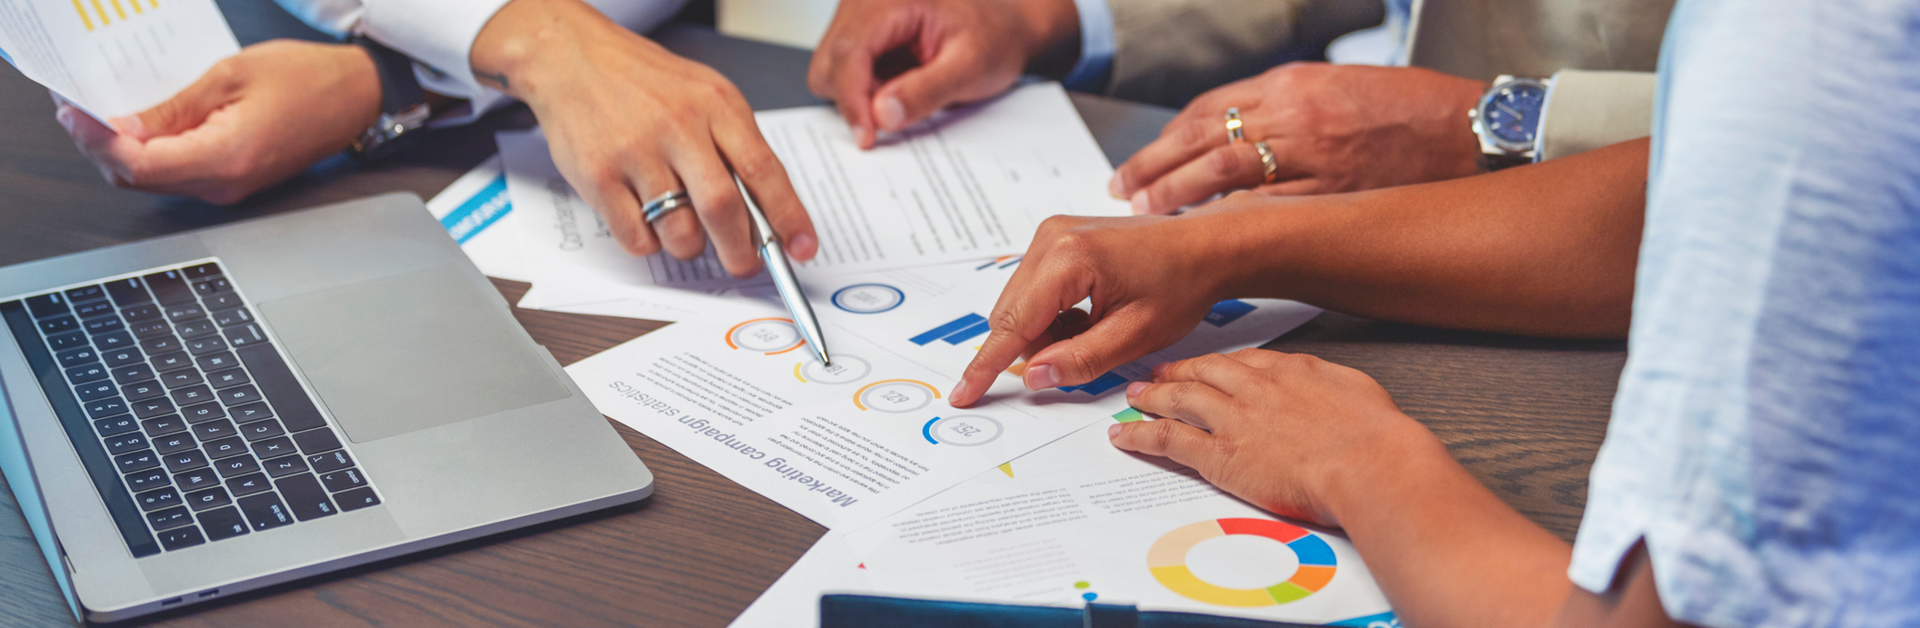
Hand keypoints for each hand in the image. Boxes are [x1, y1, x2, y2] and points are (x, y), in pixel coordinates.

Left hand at [55, 40, 379, 203]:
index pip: (139, 164)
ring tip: (103, 111)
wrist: (356, 96)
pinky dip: (148, 152)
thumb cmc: (308, 80)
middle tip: (79, 107)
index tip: (76, 111)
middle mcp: (226, 184)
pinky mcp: (232, 180)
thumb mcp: (229, 75)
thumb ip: (173, 106)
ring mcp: (230, 187)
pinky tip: (140, 124)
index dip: (98, 140)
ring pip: (153, 179)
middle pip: (138, 179)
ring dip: (121, 149)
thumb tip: (123, 125)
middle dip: (100, 145)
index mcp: (227, 158)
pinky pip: (176, 174)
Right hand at [473, 0, 817, 275]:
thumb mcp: (705, 96)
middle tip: (745, 264)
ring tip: (684, 227)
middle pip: (722, 207)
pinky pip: (636, 237)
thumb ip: (736, 146)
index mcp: (715, 104)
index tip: (802, 246)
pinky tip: (646, 217)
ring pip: (679, 231)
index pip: (764, 169)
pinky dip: (649, 242)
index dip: (789, 216)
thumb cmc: (645, 81)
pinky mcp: (597, 176)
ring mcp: (634, 152)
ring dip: (690, 246)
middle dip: (741, 251)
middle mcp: (677, 126)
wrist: (572, 56)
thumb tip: (768, 213)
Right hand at [809, 0, 1078, 148]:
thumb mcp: (970, 67)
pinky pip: (845, 68)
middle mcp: (866, 1)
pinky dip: (867, 86)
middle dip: (856, 98)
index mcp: (891, 0)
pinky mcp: (861, 30)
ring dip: (862, 93)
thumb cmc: (994, 36)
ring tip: (907, 88)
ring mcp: (859, 13)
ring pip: (832, 67)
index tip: (867, 138)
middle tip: (900, 111)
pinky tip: (901, 81)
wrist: (1005, 24)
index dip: (853, 101)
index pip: (850, 52)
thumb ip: (926, 91)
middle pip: (830, 61)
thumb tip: (881, 115)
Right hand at [950, 213, 1232, 406]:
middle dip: (1034, 348)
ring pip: (1020, 305)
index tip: (963, 395)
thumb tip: (1034, 377)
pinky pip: (1033, 290)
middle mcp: (1050, 238)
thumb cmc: (1180, 284)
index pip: (1013, 325)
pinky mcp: (1056, 238)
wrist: (1204, 246)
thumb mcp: (1134, 335)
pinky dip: (1052, 315)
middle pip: (1010, 315)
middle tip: (1080, 359)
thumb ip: (1081, 360)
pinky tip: (1090, 316)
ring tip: (1096, 331)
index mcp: (1069, 259)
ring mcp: (1050, 234)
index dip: (986, 367)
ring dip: (1045, 332)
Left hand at [1109, 349, 1437, 526]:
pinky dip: (1142, 436)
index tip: (1205, 366)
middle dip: (1176, 372)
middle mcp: (1255, 389)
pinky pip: (1169, 439)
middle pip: (1203, 373)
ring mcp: (1234, 420)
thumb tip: (1330, 392)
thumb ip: (1333, 388)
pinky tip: (1125, 436)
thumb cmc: (1377, 437)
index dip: (1216, 365)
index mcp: (1290, 371)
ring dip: (1152, 397)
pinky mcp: (1220, 455)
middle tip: (1157, 374)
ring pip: (1179, 399)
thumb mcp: (1358, 392)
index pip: (1242, 362)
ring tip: (1134, 397)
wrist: (1371, 463)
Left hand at [1110, 63, 1487, 214]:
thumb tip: (1233, 132)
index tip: (1142, 161)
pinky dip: (1228, 218)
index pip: (1208, 110)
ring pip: (1224, 169)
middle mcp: (1293, 113)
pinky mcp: (1332, 190)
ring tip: (1147, 210)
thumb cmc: (1407, 108)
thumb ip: (1283, 107)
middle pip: (1202, 137)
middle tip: (1123, 188)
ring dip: (1177, 193)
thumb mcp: (1335, 86)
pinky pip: (1267, 205)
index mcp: (1291, 83)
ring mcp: (1311, 153)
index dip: (1167, 138)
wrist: (1468, 128)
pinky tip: (1201, 232)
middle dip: (1155, 166)